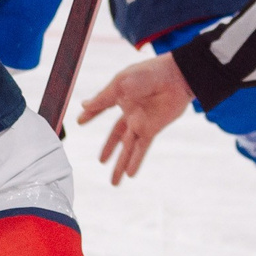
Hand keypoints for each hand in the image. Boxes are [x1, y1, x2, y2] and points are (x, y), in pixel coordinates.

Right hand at [76, 54, 193, 185]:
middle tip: (100, 161)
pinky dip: (135, 162)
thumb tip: (83, 105)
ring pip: (127, 147)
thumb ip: (102, 98)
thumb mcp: (120, 84)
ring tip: (114, 182)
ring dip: (120, 164)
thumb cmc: (148, 74)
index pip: (102, 107)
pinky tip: (130, 175)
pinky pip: (141, 148)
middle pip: (116, 135)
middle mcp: (130, 112)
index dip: (91, 114)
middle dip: (108, 149)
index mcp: (120, 96)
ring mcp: (141, 122)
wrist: (176, 77)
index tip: (80, 121)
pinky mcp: (152, 129)